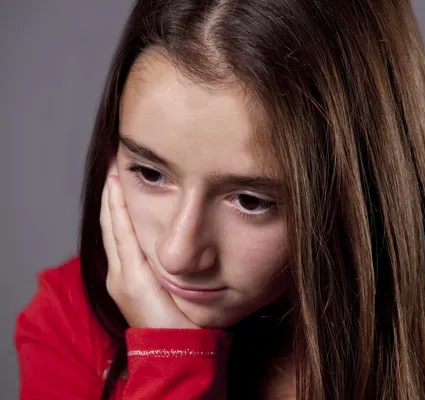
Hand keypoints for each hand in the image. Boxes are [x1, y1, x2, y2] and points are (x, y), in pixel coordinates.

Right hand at [99, 173, 197, 328]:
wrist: (178, 349)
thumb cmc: (183, 321)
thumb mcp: (176, 286)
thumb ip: (174, 266)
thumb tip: (192, 245)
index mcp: (130, 275)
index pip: (121, 231)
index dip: (119, 205)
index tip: (123, 178)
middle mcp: (119, 273)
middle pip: (112, 224)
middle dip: (113, 195)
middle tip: (114, 164)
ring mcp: (120, 276)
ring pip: (113, 226)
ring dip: (113, 197)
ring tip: (113, 170)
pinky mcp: (129, 278)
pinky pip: (121, 236)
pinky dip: (118, 211)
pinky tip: (117, 189)